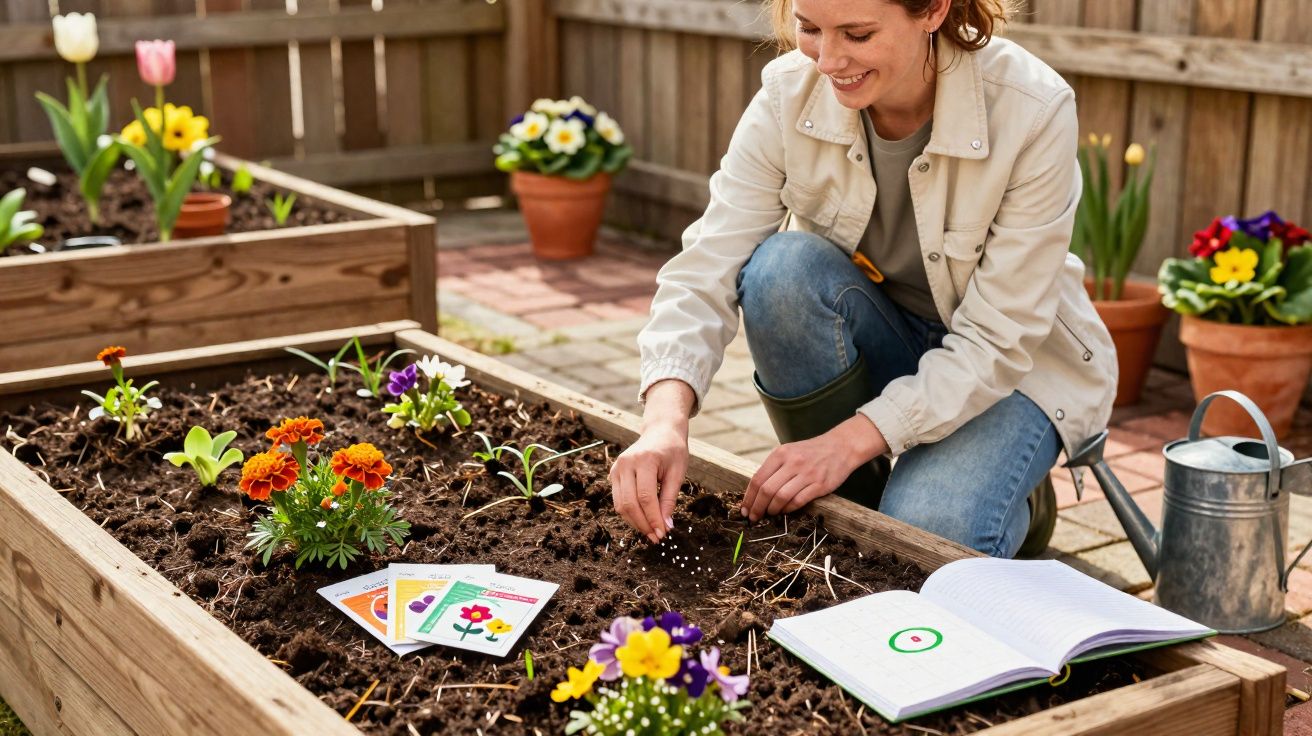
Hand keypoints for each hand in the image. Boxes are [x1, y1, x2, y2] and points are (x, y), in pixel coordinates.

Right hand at [611, 422, 687, 542]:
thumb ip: (670, 499)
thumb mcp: (678, 473)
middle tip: (656, 537)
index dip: (653, 518)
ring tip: (650, 532)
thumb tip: (666, 526)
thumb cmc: (673, 451)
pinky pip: (618, 500)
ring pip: (620, 504)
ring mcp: (617, 468)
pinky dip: (629, 514)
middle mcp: (626, 463)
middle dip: (643, 524)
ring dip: (635, 522)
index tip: (663, 533)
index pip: (646, 497)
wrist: (660, 431)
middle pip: (630, 503)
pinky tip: (642, 521)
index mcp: (645, 460)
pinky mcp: (613, 473)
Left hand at [741, 414, 885, 521]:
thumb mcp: (789, 451)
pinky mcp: (820, 485)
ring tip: (770, 514)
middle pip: (766, 490)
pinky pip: (798, 501)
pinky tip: (785, 510)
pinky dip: (788, 509)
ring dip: (772, 510)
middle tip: (753, 517)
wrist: (841, 446)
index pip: (757, 479)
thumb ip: (773, 468)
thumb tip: (755, 492)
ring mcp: (807, 474)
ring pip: (781, 497)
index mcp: (781, 453)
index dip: (748, 497)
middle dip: (757, 507)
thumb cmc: (811, 452)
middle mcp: (793, 462)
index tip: (744, 509)